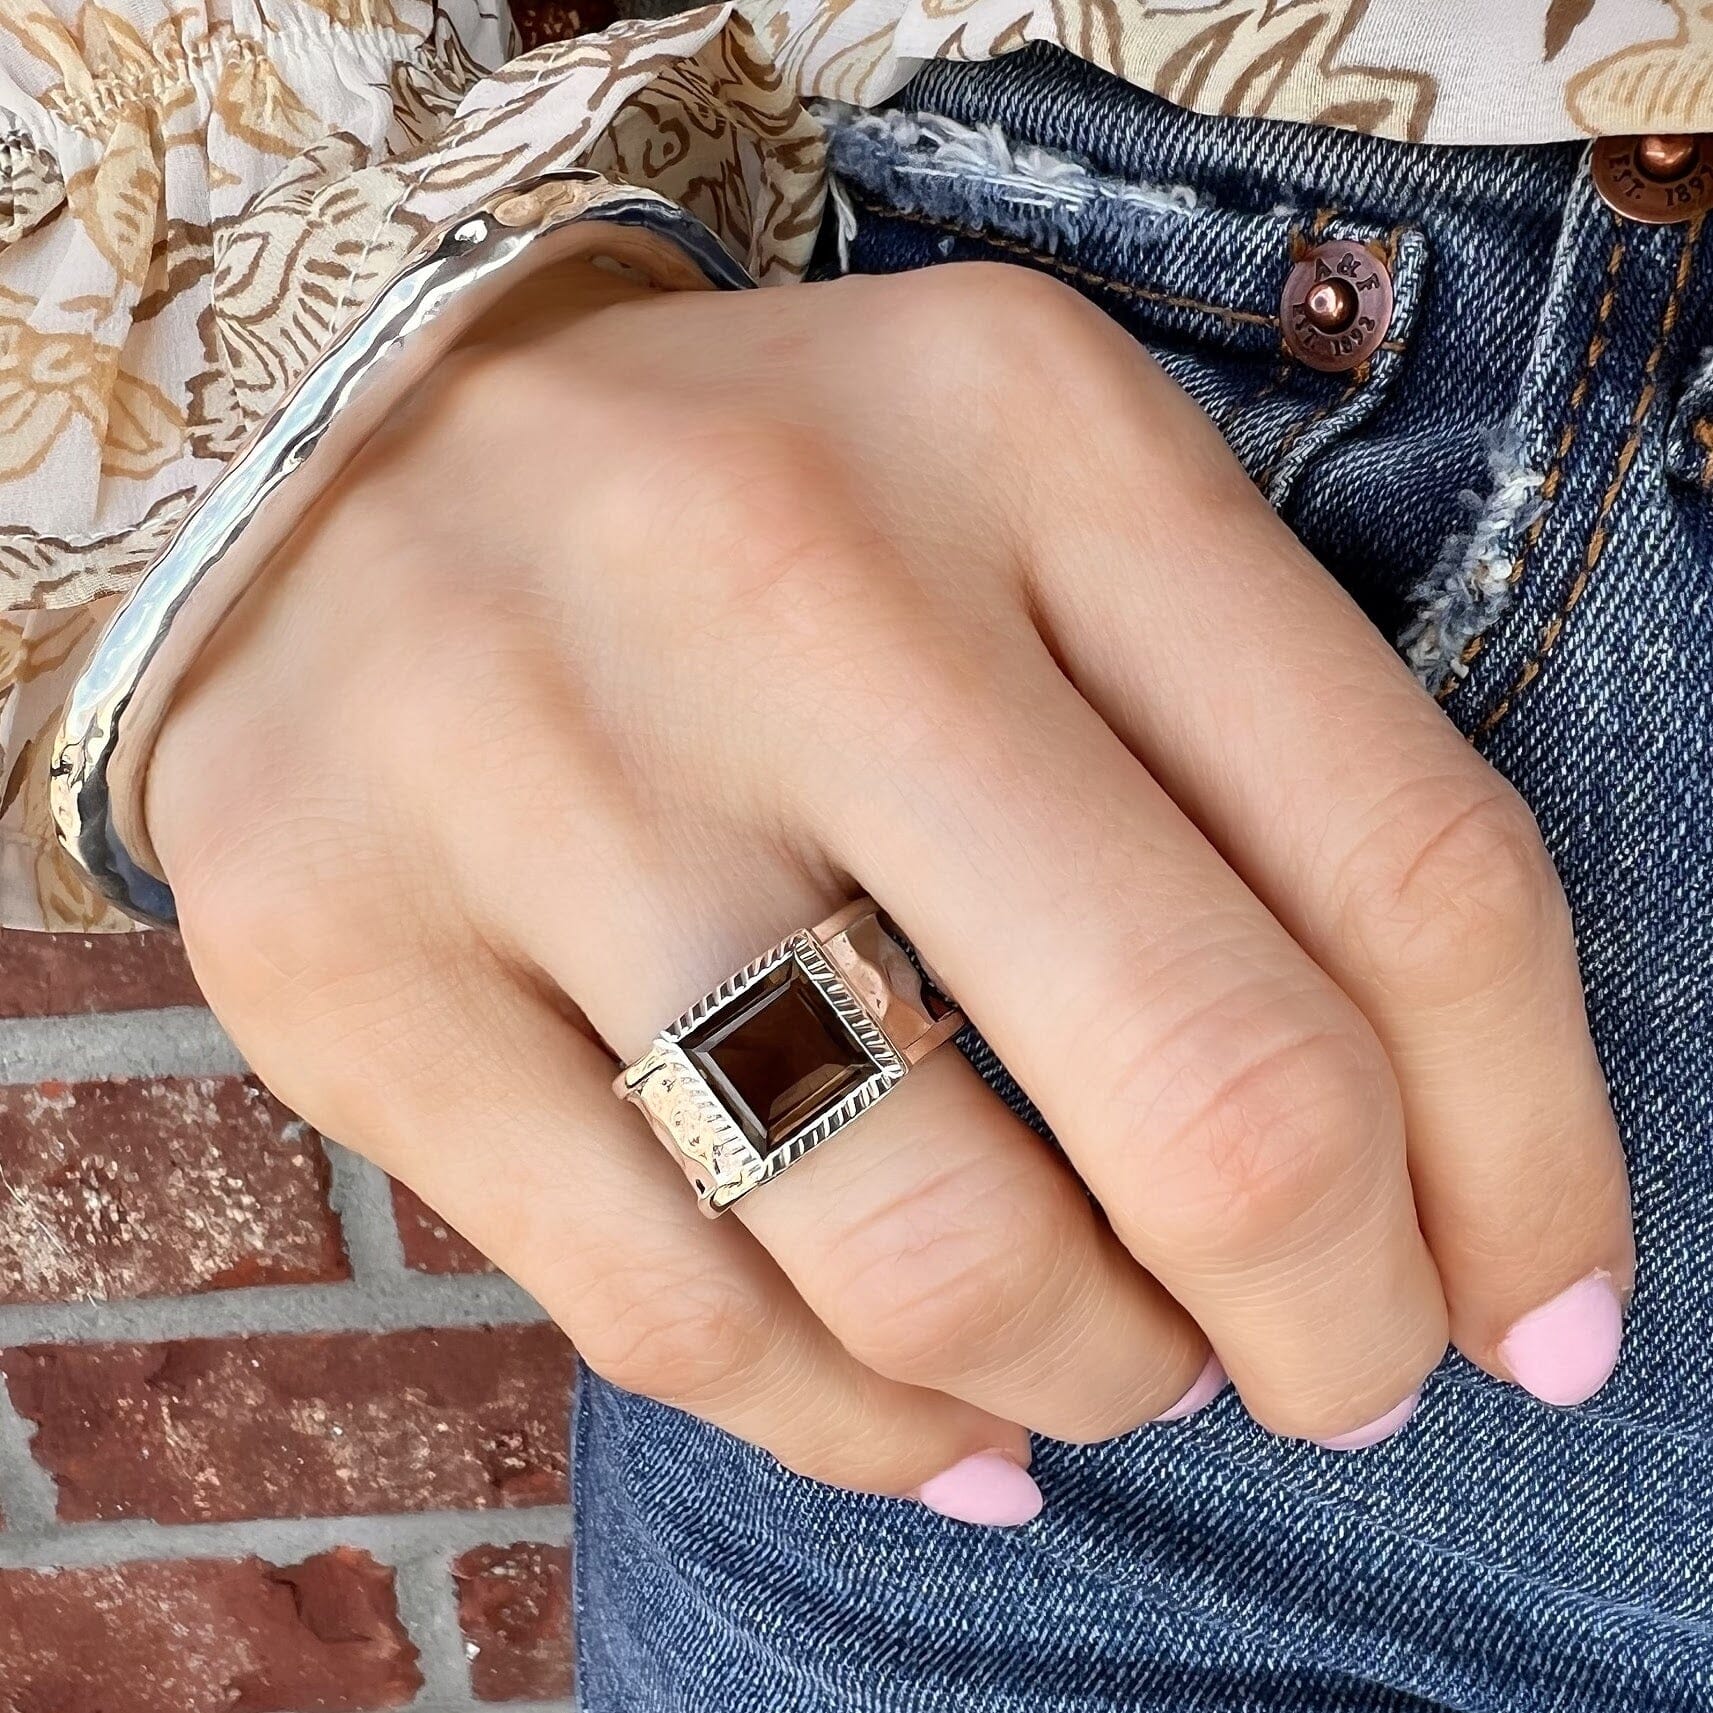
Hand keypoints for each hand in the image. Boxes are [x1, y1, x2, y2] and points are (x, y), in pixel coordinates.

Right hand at [147, 260, 1630, 1520]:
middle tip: (1335, 1370)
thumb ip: (1256, 798)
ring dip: (1091, 1374)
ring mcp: (534, 772)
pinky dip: (865, 1430)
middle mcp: (780, 579)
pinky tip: (944, 1425)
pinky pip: (678, 1320)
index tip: (1537, 1309)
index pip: (1408, 860)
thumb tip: (1438, 1213)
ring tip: (1114, 1369)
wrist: (347, 459)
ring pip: (926, 1249)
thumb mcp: (1039, 534)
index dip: (1532, 1152)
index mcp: (1027, 434)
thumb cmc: (761, 517)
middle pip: (1208, 1083)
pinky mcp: (347, 960)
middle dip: (1331, 1315)